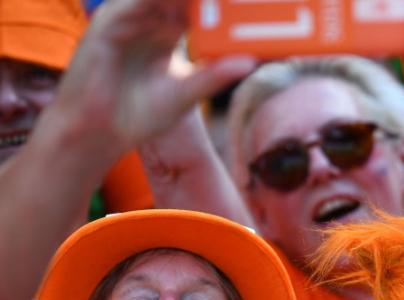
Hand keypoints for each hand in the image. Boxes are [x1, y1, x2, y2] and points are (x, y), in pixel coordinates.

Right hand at [51, 0, 255, 153]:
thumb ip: (214, 76)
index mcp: (170, 30)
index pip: (198, 4)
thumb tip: (250, 63)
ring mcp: (129, 17)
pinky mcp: (109, 22)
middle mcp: (150, 18)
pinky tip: (184, 3)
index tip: (254, 1)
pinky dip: (156, 0)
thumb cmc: (140, 114)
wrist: (98, 131)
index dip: (220, 2)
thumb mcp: (186, 93)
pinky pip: (135, 1)